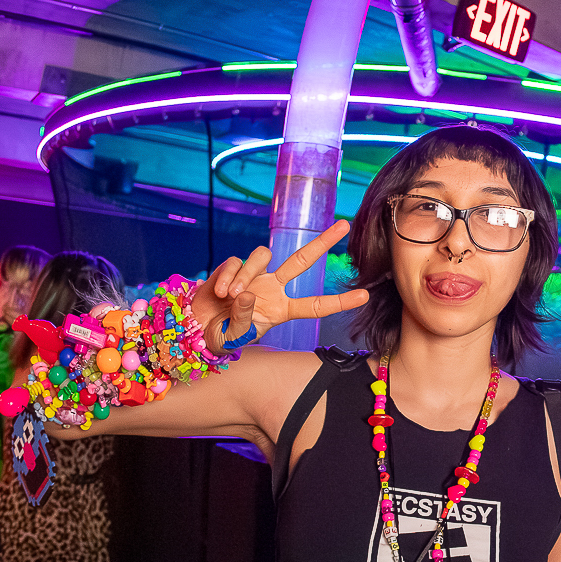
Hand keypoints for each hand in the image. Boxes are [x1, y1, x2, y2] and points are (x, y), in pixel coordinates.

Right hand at [192, 220, 367, 350]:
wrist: (195, 326)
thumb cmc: (220, 335)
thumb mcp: (235, 337)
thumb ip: (243, 319)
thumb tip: (247, 294)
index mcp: (282, 310)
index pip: (316, 305)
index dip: (340, 302)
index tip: (365, 296)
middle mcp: (274, 289)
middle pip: (303, 260)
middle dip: (323, 242)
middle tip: (345, 224)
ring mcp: (256, 275)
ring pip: (262, 256)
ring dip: (245, 275)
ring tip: (229, 296)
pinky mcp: (235, 266)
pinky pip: (237, 261)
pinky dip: (227, 276)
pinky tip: (218, 292)